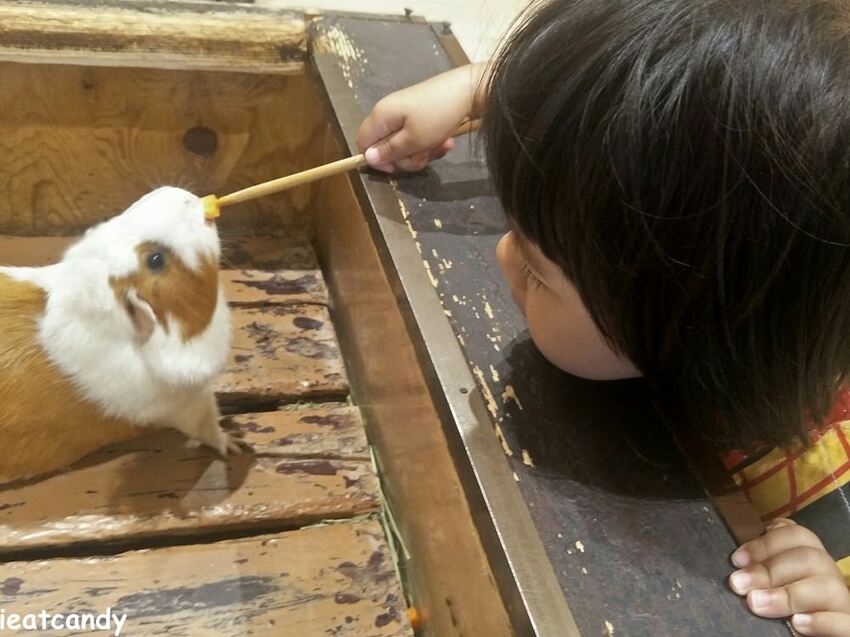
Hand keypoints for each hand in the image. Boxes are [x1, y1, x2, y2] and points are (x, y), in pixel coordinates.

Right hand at [356, 63, 486, 172]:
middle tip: (424, 154)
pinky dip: (430, 143)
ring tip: (439, 145)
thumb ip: (390, 151)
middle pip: (385, 147)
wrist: (469, 91)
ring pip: (404, 145)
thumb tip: (367, 158)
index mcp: (381, 116)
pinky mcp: (420, 115)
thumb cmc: (437, 115)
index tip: (396, 167)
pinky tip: (446, 141)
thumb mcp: (414, 140)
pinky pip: (418, 137)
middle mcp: (389, 113)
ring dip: (422, 152)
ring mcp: (405, 114)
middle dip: (406, 157)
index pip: (363, 142)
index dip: (377, 159)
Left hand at [729, 518, 849, 635]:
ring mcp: (842, 603)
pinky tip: (797, 624)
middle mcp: (829, 577)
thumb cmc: (781, 611)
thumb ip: (761, 570)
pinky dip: (821, 622)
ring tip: (756, 603)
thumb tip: (738, 564)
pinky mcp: (848, 628)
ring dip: (788, 594)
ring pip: (828, 586)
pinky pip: (844, 623)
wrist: (798, 635)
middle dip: (769, 569)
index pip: (797, 536)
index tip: (737, 560)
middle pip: (810, 557)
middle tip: (738, 584)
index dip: (766, 543)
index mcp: (811, 561)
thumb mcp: (771, 584)